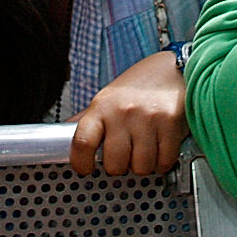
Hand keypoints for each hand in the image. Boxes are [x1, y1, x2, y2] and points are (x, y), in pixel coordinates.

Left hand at [69, 51, 188, 175]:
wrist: (173, 68)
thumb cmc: (139, 86)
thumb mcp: (108, 98)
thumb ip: (89, 120)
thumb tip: (63, 138)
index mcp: (102, 106)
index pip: (82, 142)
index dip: (80, 162)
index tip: (85, 168)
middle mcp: (123, 112)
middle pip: (114, 163)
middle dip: (119, 166)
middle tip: (124, 155)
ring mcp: (148, 118)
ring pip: (140, 167)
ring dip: (142, 165)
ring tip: (143, 149)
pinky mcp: (171, 124)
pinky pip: (163, 162)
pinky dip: (161, 162)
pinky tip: (159, 148)